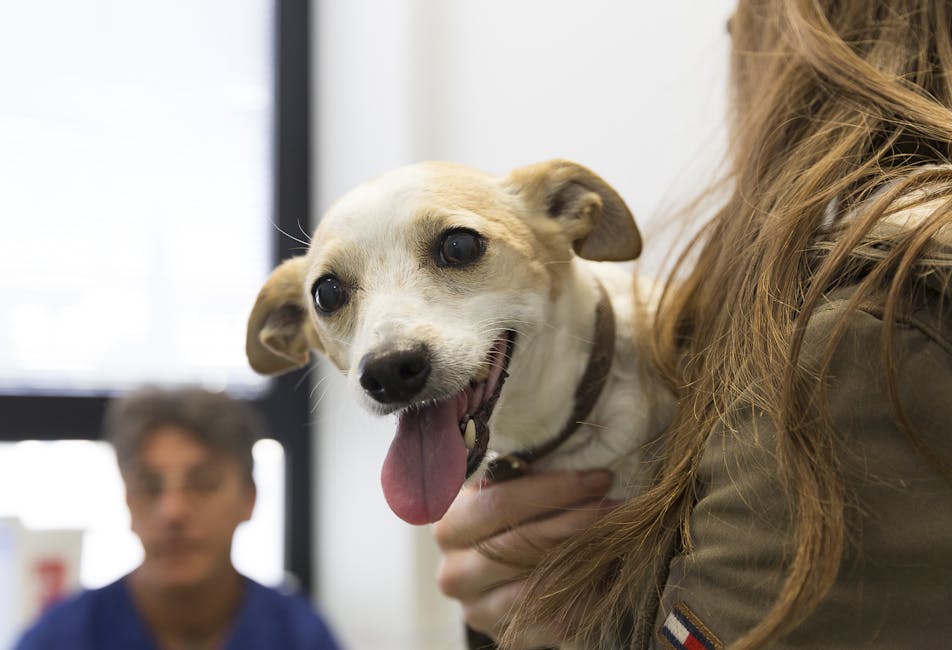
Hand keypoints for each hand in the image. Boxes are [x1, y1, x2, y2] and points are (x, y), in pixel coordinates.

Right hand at [433, 469, 615, 648]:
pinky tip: (606, 571)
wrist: (504, 583)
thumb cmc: (513, 523)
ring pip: (535, 581)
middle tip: (613, 504)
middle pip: (517, 543)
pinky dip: (584, 592)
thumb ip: (525, 477)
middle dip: (573, 520)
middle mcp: (452, 571)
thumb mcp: (510, 494)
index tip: (598, 477)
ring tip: (615, 533)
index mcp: (449, 524)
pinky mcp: (504, 635)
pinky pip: (552, 616)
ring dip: (582, 555)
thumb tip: (576, 452)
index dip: (553, 489)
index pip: (497, 503)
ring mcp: (475, 608)